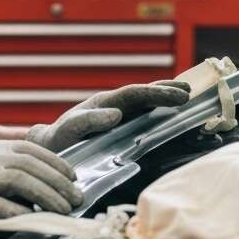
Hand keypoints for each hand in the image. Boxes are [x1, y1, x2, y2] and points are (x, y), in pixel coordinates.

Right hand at [0, 139, 82, 238]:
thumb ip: (5, 174)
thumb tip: (43, 188)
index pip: (32, 150)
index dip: (57, 163)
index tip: (74, 179)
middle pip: (32, 165)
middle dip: (59, 183)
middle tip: (76, 200)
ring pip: (21, 180)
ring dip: (47, 196)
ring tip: (63, 211)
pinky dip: (19, 212)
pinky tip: (32, 221)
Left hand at [26, 80, 190, 151]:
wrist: (49, 147)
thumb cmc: (57, 141)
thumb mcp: (67, 131)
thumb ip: (87, 122)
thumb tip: (115, 115)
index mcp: (104, 103)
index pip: (135, 94)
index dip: (157, 94)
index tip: (178, 95)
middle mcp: (114, 105)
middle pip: (144, 93)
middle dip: (167, 91)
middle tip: (189, 91)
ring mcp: (119, 115)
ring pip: (146, 101)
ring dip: (167, 96)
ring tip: (188, 93)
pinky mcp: (121, 127)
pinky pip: (144, 116)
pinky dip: (161, 112)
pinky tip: (175, 114)